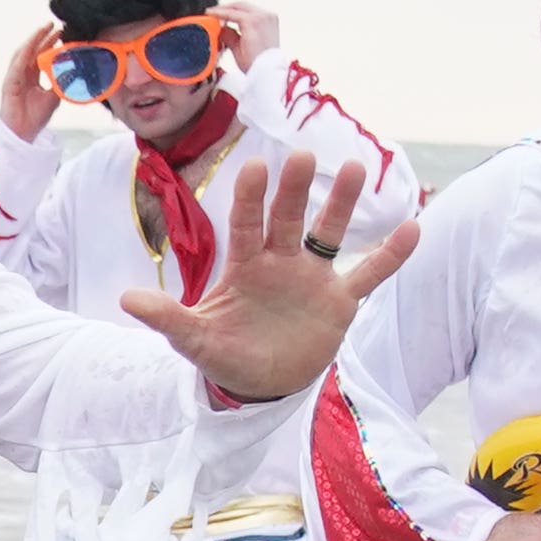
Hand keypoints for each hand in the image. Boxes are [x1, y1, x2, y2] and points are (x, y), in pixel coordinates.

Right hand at [0, 21, 62, 143]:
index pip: (40, 54)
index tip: (61, 32)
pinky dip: (25, 54)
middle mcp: (21, 74)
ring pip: (23, 53)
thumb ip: (60, 83)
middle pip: (32, 50)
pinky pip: (17, 65)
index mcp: (31, 76)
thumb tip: (75, 71)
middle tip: (54, 24)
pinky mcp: (9, 83)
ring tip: (43, 29)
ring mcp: (13, 77)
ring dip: (33, 40)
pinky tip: (33, 44)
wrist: (23, 134)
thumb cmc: (35, 118)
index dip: (49, 42)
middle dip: (42, 36)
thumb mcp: (54, 97)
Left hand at [119, 151, 417, 406]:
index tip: (257, 168)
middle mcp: (280, 262)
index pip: (247, 225)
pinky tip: (414, 226)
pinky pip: (369, 274)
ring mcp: (312, 278)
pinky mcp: (340, 302)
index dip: (252, 199)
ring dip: (341, 204)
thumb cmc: (224, 354)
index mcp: (245, 266)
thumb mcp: (194, 340)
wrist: (259, 384)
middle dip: (294, 190)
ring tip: (356, 167)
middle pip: (288, 219)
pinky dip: (391, 255)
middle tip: (302, 156)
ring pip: (329, 234)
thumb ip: (167, 318)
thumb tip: (126, 300)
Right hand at [218, 0, 280, 65]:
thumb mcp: (236, 50)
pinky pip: (256, 12)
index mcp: (254, 21)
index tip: (210, 13)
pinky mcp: (272, 21)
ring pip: (248, 7)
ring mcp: (269, 17)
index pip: (232, 12)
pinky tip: (237, 20)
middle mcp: (263, 16)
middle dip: (226, 8)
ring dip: (235, 10)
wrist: (270, 71)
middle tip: (215, 13)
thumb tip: (220, 28)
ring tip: (224, 17)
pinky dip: (245, 14)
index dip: (218, 12)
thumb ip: (227, 35)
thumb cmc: (257, 65)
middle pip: (240, 5)